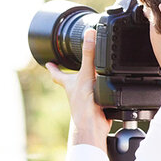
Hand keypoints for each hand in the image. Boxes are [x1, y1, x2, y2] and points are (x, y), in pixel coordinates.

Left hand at [46, 27, 110, 150]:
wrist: (94, 126)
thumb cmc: (84, 104)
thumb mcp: (86, 75)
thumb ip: (89, 54)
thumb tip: (89, 35)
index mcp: (70, 83)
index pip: (57, 74)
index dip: (53, 67)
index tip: (48, 62)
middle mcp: (77, 92)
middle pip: (72, 81)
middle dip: (71, 75)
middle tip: (70, 68)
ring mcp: (87, 99)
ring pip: (87, 88)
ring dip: (91, 82)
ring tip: (94, 76)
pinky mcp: (99, 104)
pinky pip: (102, 94)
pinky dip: (105, 91)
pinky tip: (111, 88)